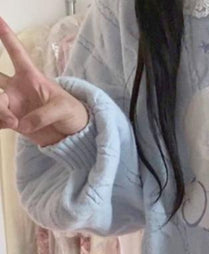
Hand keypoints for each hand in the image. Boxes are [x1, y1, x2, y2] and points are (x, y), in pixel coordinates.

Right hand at [0, 16, 88, 146]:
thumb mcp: (63, 109)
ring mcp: (14, 104)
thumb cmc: (72, 113)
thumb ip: (44, 115)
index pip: (17, 52)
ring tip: (12, 123)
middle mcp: (18, 88)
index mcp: (32, 77)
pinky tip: (6, 126)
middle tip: (8, 113)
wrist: (73, 134)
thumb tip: (22, 124)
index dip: (6, 36)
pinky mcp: (13, 120)